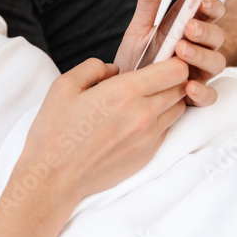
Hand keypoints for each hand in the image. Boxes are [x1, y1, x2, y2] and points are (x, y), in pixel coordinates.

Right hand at [11, 57, 189, 208]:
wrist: (54, 178)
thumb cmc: (55, 131)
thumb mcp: (64, 85)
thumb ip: (93, 67)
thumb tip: (114, 69)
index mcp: (123, 93)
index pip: (175, 71)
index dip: (173, 60)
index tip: (162, 58)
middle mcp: (142, 115)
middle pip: (182, 89)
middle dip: (172, 78)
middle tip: (153, 75)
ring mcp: (148, 138)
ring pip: (177, 109)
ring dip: (168, 99)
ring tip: (145, 98)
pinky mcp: (147, 155)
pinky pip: (165, 130)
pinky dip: (158, 121)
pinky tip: (135, 121)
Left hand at [113, 0, 226, 105]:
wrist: (122, 93)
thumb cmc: (137, 59)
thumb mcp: (140, 28)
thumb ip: (150, 0)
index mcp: (191, 29)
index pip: (211, 12)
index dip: (211, 4)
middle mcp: (201, 50)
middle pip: (218, 36)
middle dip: (205, 30)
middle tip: (187, 27)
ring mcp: (200, 73)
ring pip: (217, 63)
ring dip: (202, 55)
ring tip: (180, 51)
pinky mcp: (195, 97)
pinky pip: (209, 96)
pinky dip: (202, 92)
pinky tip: (188, 87)